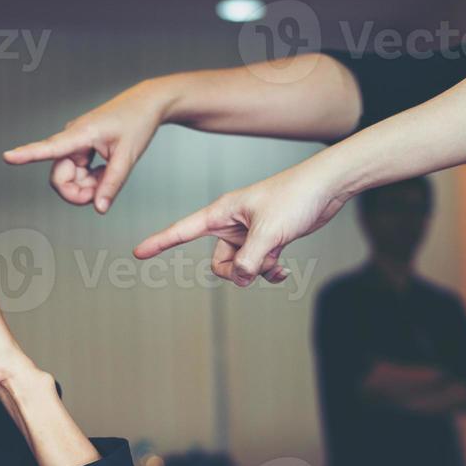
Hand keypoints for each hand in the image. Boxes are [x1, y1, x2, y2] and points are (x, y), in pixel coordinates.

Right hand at [2, 80, 172, 212]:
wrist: (146, 103)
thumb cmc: (137, 122)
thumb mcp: (128, 156)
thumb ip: (112, 184)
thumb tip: (99, 208)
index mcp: (81, 134)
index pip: (49, 147)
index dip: (26, 154)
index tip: (7, 157)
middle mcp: (72, 138)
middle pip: (60, 177)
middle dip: (78, 191)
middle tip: (102, 194)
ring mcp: (75, 144)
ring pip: (70, 178)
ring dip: (88, 185)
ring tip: (110, 174)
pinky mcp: (80, 148)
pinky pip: (78, 172)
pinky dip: (92, 178)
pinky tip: (107, 170)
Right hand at [134, 157, 349, 285]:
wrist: (326, 186)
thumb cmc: (295, 196)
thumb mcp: (269, 232)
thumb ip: (249, 260)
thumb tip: (238, 280)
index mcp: (221, 212)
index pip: (182, 230)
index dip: (160, 243)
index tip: (138, 253)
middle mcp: (231, 223)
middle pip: (218, 261)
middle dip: (236, 271)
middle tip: (257, 268)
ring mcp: (249, 232)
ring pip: (240, 265)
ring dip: (258, 271)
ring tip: (278, 263)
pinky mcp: (267, 238)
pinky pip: (257, 264)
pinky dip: (268, 270)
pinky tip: (284, 269)